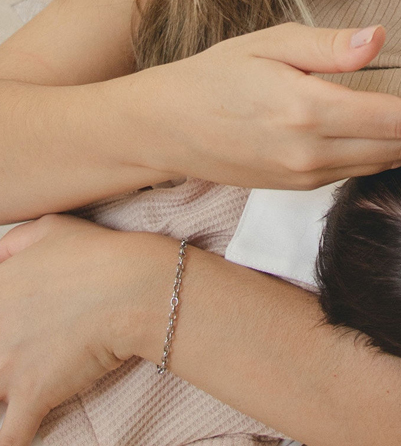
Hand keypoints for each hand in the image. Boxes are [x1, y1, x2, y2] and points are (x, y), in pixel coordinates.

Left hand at [0, 216, 169, 445]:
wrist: (135, 288)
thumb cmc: (100, 254)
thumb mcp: (52, 228)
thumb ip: (15, 242)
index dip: (3, 331)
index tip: (14, 333)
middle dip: (5, 360)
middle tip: (27, 358)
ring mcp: (6, 367)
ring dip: (4, 395)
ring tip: (20, 392)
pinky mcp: (33, 395)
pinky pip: (10, 436)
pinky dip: (14, 439)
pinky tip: (21, 436)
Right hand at [135, 23, 400, 189]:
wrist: (166, 130)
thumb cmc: (214, 77)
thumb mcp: (269, 44)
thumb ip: (329, 47)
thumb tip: (381, 39)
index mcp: (309, 113)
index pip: (400, 119)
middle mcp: (315, 154)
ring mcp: (309, 176)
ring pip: (386, 163)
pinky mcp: (303, 185)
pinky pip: (363, 170)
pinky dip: (392, 150)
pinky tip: (399, 126)